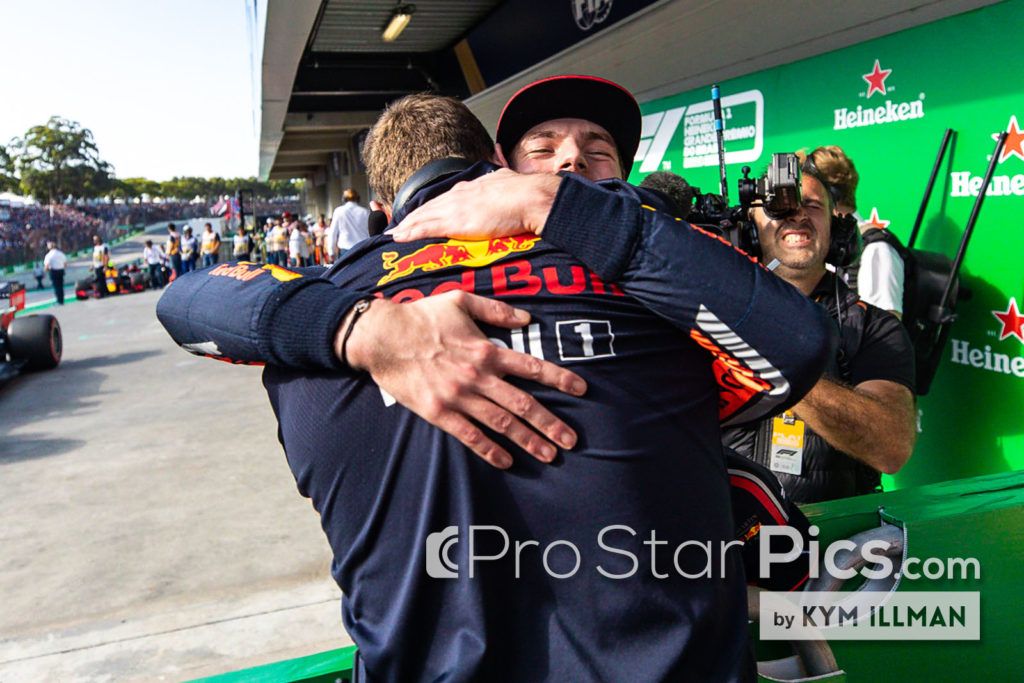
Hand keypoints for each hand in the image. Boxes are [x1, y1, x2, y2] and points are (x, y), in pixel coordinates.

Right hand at [341, 291, 585, 468]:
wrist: (382, 337)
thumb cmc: (421, 316)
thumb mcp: (461, 300)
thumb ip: (496, 310)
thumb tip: (526, 318)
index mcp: (487, 350)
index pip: (532, 367)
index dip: (560, 379)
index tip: (582, 390)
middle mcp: (478, 377)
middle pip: (524, 404)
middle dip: (551, 423)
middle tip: (571, 440)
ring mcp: (459, 397)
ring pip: (502, 424)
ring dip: (528, 441)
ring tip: (549, 455)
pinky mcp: (440, 413)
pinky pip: (470, 435)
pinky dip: (490, 449)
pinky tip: (507, 461)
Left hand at [390, 169, 560, 242]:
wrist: (530, 198)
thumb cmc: (526, 194)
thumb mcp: (508, 179)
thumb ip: (500, 176)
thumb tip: (500, 169)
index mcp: (471, 187)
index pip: (445, 198)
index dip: (431, 207)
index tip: (422, 214)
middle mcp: (458, 194)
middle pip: (428, 207)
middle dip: (412, 216)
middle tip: (397, 226)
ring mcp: (454, 208)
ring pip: (422, 216)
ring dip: (406, 226)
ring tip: (393, 234)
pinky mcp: (453, 222)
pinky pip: (424, 228)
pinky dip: (409, 232)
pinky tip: (398, 237)